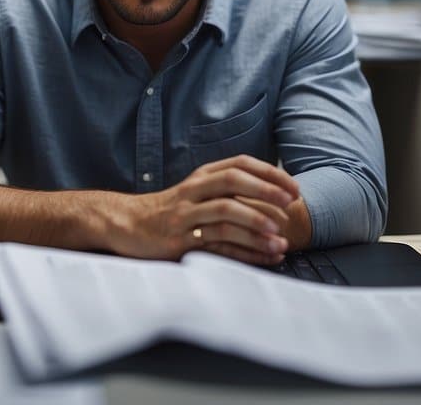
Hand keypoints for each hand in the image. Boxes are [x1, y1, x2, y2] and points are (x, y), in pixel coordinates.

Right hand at [111, 155, 299, 262]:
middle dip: (265, 192)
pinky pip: (216, 244)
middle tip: (291, 206)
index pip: (240, 164)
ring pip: (225, 214)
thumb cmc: (168, 210)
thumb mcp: (195, 191)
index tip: (294, 188)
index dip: (270, 174)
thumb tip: (273, 196)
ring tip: (280, 239)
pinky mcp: (179, 240)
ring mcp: (185, 215)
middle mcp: (194, 190)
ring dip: (256, 225)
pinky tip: (265, 257)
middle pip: (233, 182)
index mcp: (202, 176)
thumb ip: (226, 190)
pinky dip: (244, 251)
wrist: (126, 224)